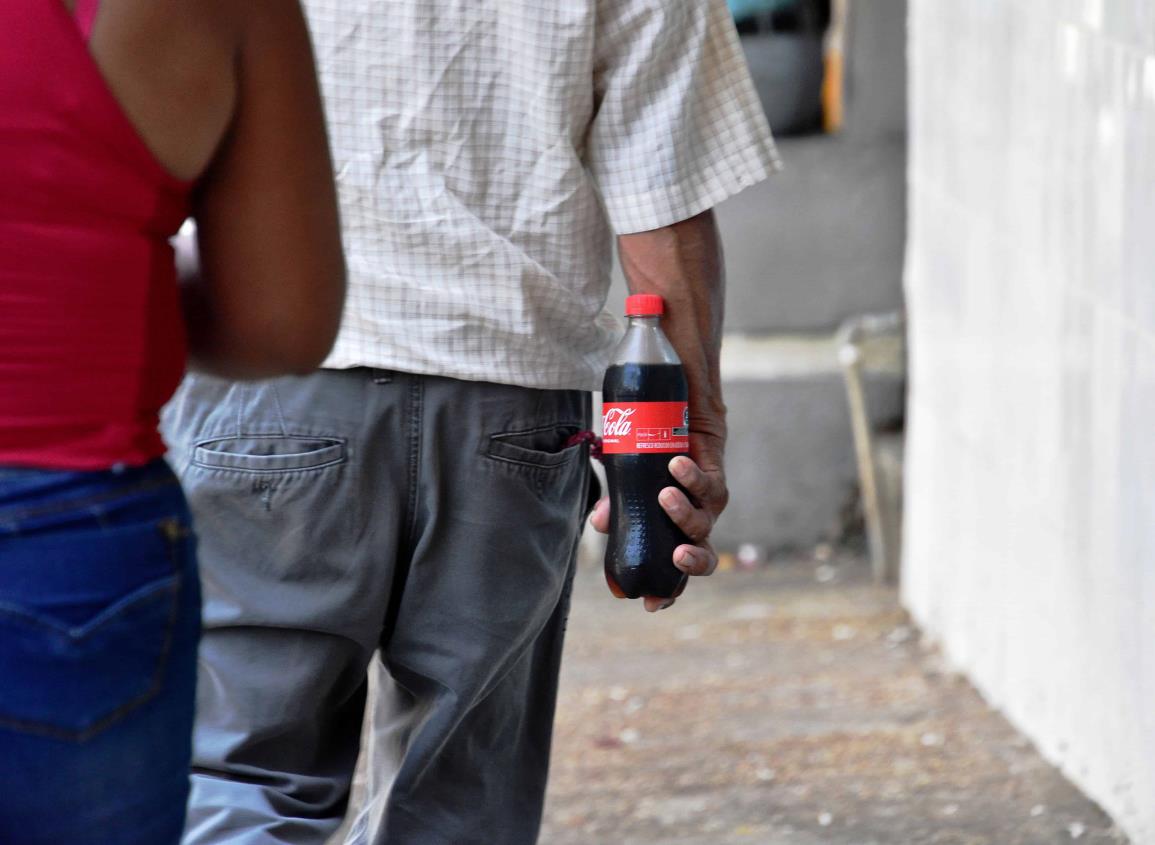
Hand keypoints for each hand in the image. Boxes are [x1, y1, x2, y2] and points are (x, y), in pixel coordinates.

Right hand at [589, 433, 728, 612]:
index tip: (651, 603)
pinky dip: (690, 478)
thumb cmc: (648, 465)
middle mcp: (692, 531)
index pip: (674, 577)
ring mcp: (706, 509)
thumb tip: (599, 523)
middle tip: (677, 556)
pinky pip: (708, 487)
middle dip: (692, 563)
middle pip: (705, 561)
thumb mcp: (626, 487)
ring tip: (663, 494)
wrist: (676, 426)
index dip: (667, 594)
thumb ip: (614, 507)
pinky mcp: (716, 484)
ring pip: (701, 523)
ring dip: (682, 513)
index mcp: (671, 540)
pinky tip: (675, 464)